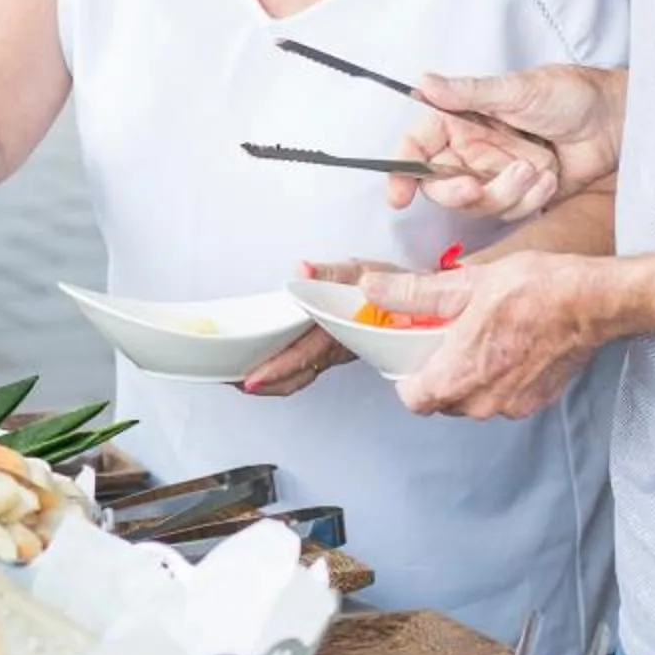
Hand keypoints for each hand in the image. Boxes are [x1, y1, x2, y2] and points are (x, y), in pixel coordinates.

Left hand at [237, 255, 392, 394]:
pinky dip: (285, 373)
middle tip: (232, 381)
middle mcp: (338, 348)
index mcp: (340, 331)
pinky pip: (307, 368)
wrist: (421, 303)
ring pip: (302, 375)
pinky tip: (266, 367)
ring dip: (273, 381)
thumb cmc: (391, 287)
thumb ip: (332, 273)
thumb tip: (303, 271)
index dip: (277, 369)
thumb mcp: (364, 272)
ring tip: (241, 379)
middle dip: (266, 382)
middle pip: (298, 374)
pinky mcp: (336, 352)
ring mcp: (337, 354)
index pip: (304, 355)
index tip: (252, 379)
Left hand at [358, 252, 606, 419]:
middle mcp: (483, 401)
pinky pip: (501, 398)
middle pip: (441, 401)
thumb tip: (373, 289)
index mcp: (459, 375)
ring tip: (480, 338)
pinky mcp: (536, 402)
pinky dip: (498, 379)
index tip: (414, 352)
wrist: (593, 301)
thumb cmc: (535, 290)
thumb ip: (414, 294)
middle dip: (439, 373)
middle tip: (448, 337)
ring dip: (469, 377)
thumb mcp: (466, 283)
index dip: (407, 376)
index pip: (412, 400)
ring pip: (472, 401)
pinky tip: (507, 347)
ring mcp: (512, 405)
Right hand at [383, 64, 624, 219]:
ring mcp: (494, 173)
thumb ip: (467, 93)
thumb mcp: (516, 89)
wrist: (614, 121)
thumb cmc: (570, 94)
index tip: (399, 196)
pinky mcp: (519, 193)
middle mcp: (471, 149)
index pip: (417, 147)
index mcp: (460, 120)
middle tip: (475, 187)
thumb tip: (424, 83)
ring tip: (536, 168)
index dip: (402, 172)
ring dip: (506, 192)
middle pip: (440, 185)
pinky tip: (550, 177)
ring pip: (476, 204)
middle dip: (455, 192)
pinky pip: (510, 211)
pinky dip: (531, 198)